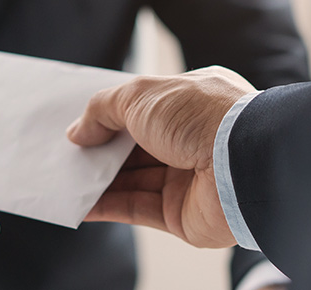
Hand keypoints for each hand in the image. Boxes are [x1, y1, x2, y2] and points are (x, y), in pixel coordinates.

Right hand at [67, 66, 253, 247]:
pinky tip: (81, 204)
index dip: (112, 115)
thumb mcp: (140, 95)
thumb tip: (78, 132)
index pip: (144, 107)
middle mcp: (193, 138)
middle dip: (101, 149)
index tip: (81, 124)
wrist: (244, 164)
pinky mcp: (182, 214)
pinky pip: (137, 209)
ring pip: (133, 179)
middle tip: (67, 153)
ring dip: (99, 179)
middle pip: (136, 145)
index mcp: (192, 101)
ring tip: (66, 177)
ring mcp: (189, 177)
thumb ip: (103, 110)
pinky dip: (107, 206)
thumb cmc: (199, 116)